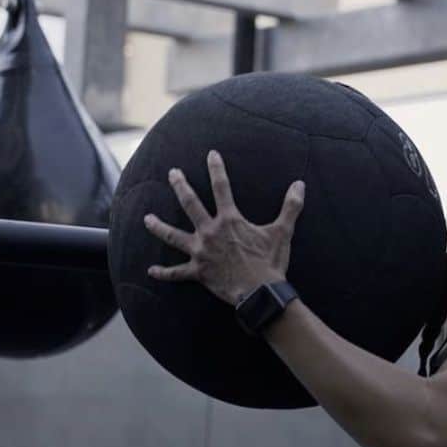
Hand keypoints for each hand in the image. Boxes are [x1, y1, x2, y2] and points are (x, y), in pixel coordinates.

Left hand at [143, 150, 304, 305]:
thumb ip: (290, 207)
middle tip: (172, 173)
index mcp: (230, 220)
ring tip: (147, 219)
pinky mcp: (198, 272)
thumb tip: (300, 185)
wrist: (260, 292)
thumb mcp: (282, 232)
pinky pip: (177, 273)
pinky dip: (163, 273)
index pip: (222, 187)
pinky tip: (150, 271)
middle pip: (190, 204)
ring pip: (173, 236)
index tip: (210, 154)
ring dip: (158, 227)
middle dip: (180, 185)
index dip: (216, 169)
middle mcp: (210, 232)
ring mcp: (201, 252)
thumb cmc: (270, 261)